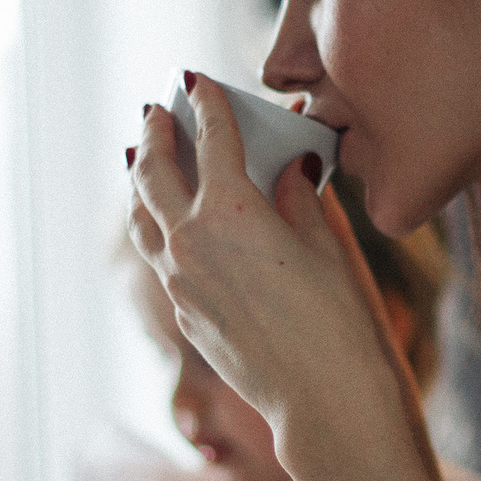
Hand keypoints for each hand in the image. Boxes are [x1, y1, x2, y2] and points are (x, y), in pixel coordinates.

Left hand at [126, 75, 402, 438]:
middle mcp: (191, 240)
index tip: (198, 80)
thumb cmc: (339, 321)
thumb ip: (299, 197)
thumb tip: (293, 164)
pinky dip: (157, 227)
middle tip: (157, 110)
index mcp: (230, 210)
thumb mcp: (327, 245)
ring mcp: (179, 280)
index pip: (213, 137)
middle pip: (155, 172)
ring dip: (141, 182)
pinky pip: (157, 255)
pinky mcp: (183, 313)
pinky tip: (168, 225)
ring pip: (142, 217)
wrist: (322, 400)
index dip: (207, 102)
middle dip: (156, 134)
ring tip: (143, 160)